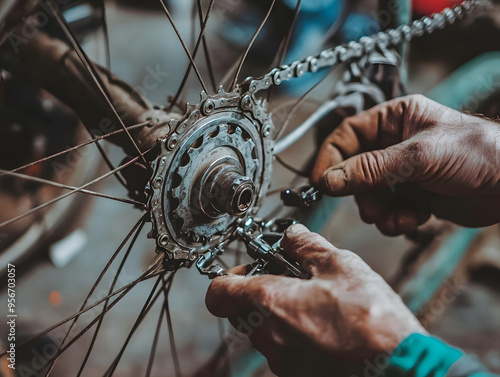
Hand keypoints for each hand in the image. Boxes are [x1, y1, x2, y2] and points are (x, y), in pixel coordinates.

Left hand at [205, 224, 424, 376]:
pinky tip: (324, 324)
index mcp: (271, 303)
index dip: (227, 278)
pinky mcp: (297, 375)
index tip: (247, 270)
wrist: (398, 364)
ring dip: (280, 313)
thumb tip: (292, 235)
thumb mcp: (340, 264)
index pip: (219, 293)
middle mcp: (269, 336)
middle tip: (291, 279)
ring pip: (264, 329)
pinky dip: (294, 333)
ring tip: (315, 302)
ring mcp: (282, 360)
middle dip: (260, 291)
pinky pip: (283, 348)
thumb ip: (307, 245)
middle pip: (242, 310)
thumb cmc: (371, 318)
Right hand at [311, 94, 499, 234]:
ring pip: (368, 195)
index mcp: (393, 120)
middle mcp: (393, 144)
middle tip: (371, 207)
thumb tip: (329, 181)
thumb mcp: (418, 157)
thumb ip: (370, 169)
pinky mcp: (413, 195)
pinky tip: (415, 219)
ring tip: (399, 216)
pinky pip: (387, 211)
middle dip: (361, 194)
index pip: (346, 136)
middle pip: (353, 170)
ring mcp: (402, 172)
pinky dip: (396, 220)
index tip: (320, 183)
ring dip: (379, 211)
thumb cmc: (478, 153)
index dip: (329, 159)